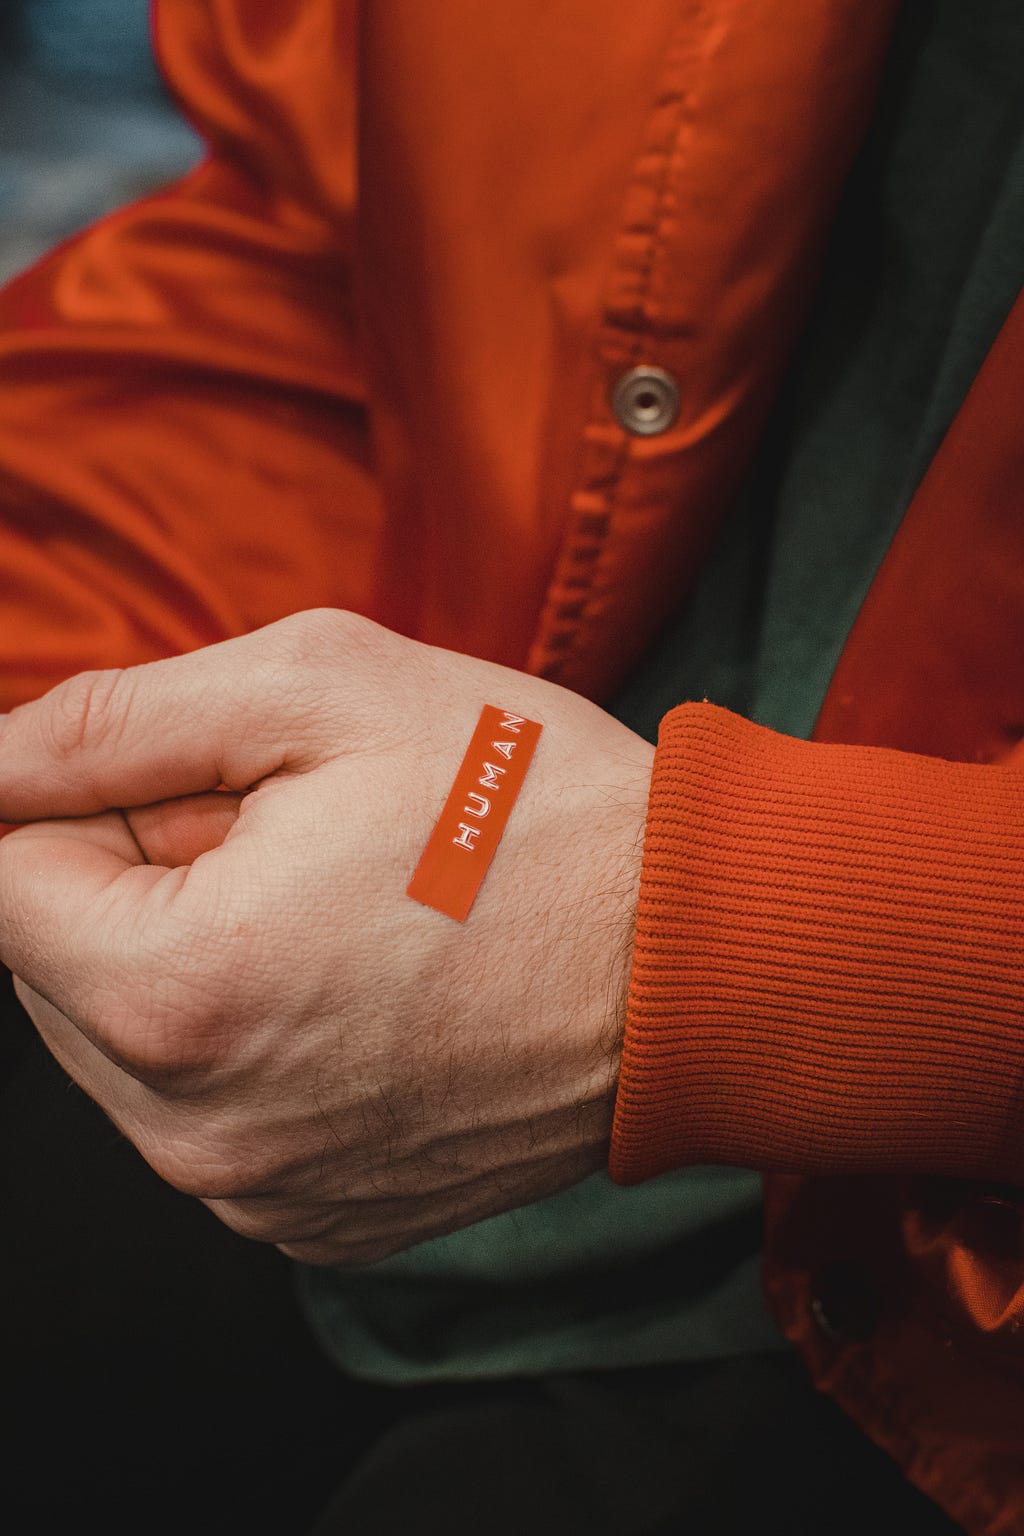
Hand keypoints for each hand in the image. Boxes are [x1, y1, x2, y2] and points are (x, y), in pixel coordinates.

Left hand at [0, 610, 652, 1263]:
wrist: (703, 955)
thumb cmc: (533, 807)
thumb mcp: (320, 690)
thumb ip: (115, 721)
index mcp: (176, 990)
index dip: (82, 802)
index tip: (190, 780)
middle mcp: (196, 1130)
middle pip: (56, 970)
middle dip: (133, 880)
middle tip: (287, 833)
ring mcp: (258, 1193)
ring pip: (127, 1044)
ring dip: (189, 959)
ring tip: (337, 908)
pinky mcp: (315, 1219)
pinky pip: (210, 1112)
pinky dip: (249, 1038)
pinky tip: (361, 985)